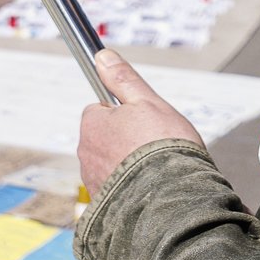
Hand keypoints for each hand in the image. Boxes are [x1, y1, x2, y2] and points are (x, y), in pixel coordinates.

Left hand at [80, 50, 204, 194]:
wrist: (173, 199)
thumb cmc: (164, 148)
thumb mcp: (148, 102)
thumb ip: (123, 79)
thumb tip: (102, 57)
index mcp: (92, 124)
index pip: (101, 110)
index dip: (126, 114)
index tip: (145, 122)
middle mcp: (86, 152)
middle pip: (106, 138)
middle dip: (126, 140)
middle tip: (154, 146)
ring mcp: (92, 179)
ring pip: (111, 163)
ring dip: (127, 164)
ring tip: (154, 169)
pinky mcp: (102, 202)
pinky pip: (115, 188)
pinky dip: (128, 187)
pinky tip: (148, 187)